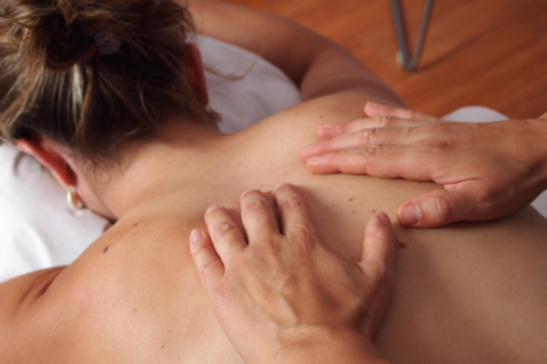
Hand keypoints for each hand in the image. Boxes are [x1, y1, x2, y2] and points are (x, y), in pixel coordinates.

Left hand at [189, 184, 397, 363]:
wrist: (315, 358)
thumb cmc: (347, 322)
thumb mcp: (376, 280)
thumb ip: (380, 245)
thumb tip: (383, 218)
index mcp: (303, 240)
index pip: (290, 203)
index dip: (286, 193)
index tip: (282, 191)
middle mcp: (269, 245)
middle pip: (254, 207)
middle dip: (253, 199)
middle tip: (251, 199)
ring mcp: (242, 266)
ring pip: (224, 226)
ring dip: (220, 214)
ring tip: (217, 210)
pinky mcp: (222, 289)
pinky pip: (204, 258)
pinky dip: (199, 243)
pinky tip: (197, 235)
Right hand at [300, 102, 546, 227]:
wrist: (541, 147)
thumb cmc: (512, 177)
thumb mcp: (482, 201)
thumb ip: (441, 207)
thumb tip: (400, 216)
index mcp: (426, 158)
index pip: (372, 159)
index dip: (339, 160)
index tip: (312, 162)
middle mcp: (421, 139)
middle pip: (367, 140)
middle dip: (333, 145)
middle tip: (305, 149)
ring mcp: (429, 129)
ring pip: (379, 127)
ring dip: (348, 129)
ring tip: (322, 129)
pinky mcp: (438, 127)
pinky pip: (402, 116)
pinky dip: (380, 113)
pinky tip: (366, 109)